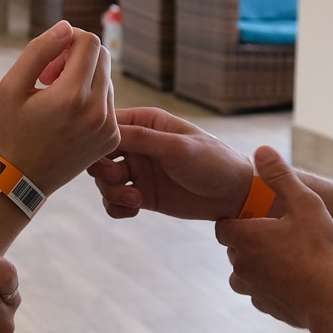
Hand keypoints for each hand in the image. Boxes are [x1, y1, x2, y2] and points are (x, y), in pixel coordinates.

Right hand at [0, 22, 120, 193]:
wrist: (20, 179)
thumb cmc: (11, 130)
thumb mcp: (11, 86)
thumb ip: (39, 50)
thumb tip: (66, 27)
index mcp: (71, 96)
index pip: (89, 42)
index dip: (68, 41)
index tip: (49, 60)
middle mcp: (97, 111)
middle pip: (102, 57)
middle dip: (77, 57)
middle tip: (50, 77)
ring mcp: (108, 126)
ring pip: (106, 78)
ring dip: (84, 78)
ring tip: (56, 98)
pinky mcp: (112, 137)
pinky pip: (109, 101)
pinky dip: (91, 99)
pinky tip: (67, 115)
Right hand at [88, 106, 254, 220]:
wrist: (234, 195)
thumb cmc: (213, 161)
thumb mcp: (178, 147)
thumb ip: (142, 139)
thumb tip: (106, 132)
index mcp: (146, 123)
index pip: (108, 125)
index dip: (98, 139)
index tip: (103, 155)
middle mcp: (139, 145)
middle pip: (100, 155)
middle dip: (102, 169)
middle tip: (118, 178)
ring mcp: (139, 171)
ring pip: (104, 180)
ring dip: (111, 192)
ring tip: (134, 199)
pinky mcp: (142, 194)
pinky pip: (115, 201)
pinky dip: (117, 207)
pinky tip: (134, 209)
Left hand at [213, 146, 332, 328]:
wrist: (332, 299)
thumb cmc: (319, 249)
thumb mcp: (305, 204)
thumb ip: (281, 176)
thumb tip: (261, 150)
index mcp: (244, 237)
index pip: (224, 226)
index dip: (239, 220)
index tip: (259, 219)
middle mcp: (240, 264)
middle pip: (234, 249)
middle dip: (250, 241)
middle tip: (279, 235)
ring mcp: (252, 289)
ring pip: (244, 274)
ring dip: (257, 266)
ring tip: (285, 259)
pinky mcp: (266, 307)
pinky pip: (260, 293)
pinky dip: (270, 287)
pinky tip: (293, 281)